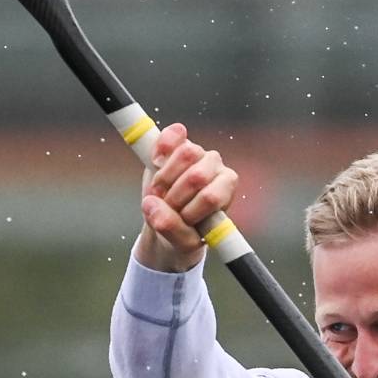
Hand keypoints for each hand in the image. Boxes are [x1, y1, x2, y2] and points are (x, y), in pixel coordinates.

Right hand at [133, 123, 237, 272]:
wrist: (165, 219)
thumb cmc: (183, 232)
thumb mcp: (181, 242)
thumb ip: (171, 227)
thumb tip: (151, 205)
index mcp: (226, 187)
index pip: (210, 197)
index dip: (189, 212)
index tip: (181, 221)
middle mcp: (215, 166)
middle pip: (197, 176)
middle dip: (174, 198)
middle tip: (166, 209)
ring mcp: (196, 151)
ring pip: (185, 154)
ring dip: (164, 180)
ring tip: (160, 195)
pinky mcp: (176, 141)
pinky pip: (170, 135)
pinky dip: (160, 149)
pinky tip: (155, 163)